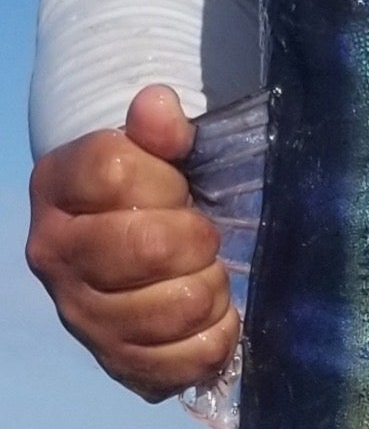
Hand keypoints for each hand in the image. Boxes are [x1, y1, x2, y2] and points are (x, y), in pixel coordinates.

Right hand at [26, 85, 237, 401]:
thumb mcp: (156, 145)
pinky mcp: (113, 361)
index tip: (178, 185)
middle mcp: (55, 254)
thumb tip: (158, 106)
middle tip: (202, 233)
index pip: (114, 171)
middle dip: (196, 235)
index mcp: (57, 186)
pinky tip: (211, 314)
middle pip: (147, 244)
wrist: (133, 240)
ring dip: (209, 286)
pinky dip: (213, 336)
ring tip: (206, 271)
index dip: (164, 176)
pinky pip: (182, 360)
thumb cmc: (152, 184)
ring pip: (173, 306)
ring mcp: (81, 315)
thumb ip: (159, 124)